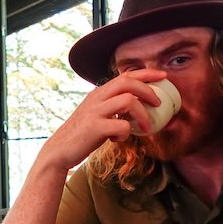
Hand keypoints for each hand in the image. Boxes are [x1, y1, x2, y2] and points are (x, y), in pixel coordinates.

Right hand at [39, 70, 166, 170]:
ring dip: (143, 114)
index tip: (163, 77)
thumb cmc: (82, 134)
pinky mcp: (94, 127)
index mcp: (99, 92)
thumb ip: (113, 108)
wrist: (60, 149)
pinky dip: (125, 133)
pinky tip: (118, 139)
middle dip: (149, 90)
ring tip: (145, 126)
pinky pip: (121, 126)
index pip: (126, 75)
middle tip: (159, 103)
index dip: (147, 73)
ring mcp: (95, 111)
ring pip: (128, 101)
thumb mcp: (96, 114)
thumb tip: (138, 109)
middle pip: (128, 82)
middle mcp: (97, 97)